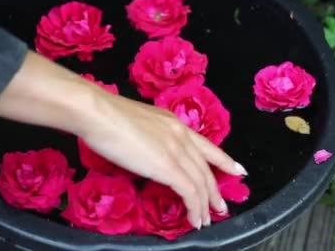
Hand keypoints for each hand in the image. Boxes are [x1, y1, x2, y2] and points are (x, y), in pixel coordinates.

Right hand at [76, 93, 247, 228]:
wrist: (98, 113)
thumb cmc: (105, 115)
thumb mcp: (136, 123)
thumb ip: (148, 135)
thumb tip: (145, 147)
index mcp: (173, 122)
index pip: (205, 145)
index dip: (223, 159)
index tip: (236, 170)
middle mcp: (181, 135)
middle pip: (206, 167)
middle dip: (215, 190)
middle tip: (220, 206)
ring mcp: (176, 150)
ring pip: (200, 182)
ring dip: (205, 204)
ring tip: (206, 220)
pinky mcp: (167, 167)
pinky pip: (189, 191)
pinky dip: (195, 208)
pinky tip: (194, 219)